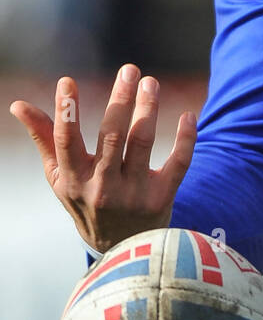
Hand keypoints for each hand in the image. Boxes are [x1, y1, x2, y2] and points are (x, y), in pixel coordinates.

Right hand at [10, 64, 196, 256]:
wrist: (120, 249)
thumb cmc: (86, 201)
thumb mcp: (61, 177)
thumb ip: (44, 139)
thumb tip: (18, 104)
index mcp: (74, 179)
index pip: (66, 141)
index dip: (66, 111)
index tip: (68, 82)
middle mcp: (103, 187)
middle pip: (111, 135)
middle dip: (121, 99)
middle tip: (130, 70)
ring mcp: (134, 194)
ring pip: (143, 142)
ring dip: (148, 108)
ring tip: (151, 83)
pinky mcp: (162, 198)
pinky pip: (179, 162)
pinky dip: (185, 137)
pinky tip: (187, 115)